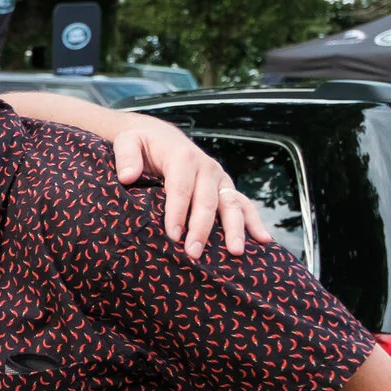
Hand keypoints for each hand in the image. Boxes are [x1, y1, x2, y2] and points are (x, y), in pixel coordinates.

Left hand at [108, 120, 272, 260]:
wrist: (160, 137)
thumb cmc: (140, 144)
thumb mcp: (127, 142)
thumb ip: (126, 156)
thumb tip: (127, 177)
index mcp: (183, 157)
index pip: (181, 188)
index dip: (177, 212)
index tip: (172, 236)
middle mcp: (206, 167)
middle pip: (207, 201)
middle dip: (201, 229)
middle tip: (194, 253)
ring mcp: (219, 179)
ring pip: (231, 204)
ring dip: (234, 229)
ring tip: (236, 252)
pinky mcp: (225, 187)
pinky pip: (243, 205)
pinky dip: (254, 221)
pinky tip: (264, 240)